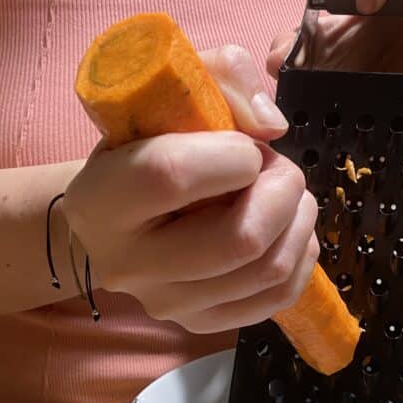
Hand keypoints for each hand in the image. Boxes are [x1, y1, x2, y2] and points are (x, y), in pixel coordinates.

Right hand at [63, 45, 319, 333]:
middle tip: (278, 168)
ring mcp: (168, 303)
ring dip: (299, 220)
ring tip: (285, 193)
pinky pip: (279, 297)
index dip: (232, 154)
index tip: (245, 144)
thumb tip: (272, 125)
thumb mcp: (167, 92)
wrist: (113, 217)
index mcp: (100, 199)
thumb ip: (221, 78)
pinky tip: (288, 228)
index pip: (171, 176)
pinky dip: (301, 255)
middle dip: (282, 191)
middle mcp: (129, 264)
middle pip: (239, 240)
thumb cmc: (143, 145)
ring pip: (268, 271)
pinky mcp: (202, 324)